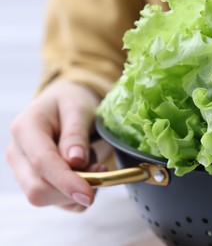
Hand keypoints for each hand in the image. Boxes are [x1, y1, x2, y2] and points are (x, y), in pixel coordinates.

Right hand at [6, 80, 106, 211]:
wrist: (63, 105)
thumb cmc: (71, 102)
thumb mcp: (78, 109)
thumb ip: (76, 134)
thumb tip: (76, 161)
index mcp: (25, 129)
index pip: (42, 163)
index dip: (66, 181)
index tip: (89, 194)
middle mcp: (18, 153)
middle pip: (38, 189)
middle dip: (73, 188)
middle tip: (101, 170)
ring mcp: (24, 171)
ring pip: (47, 198)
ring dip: (77, 190)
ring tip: (95, 165)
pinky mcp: (36, 182)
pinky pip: (58, 202)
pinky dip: (77, 195)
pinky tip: (87, 174)